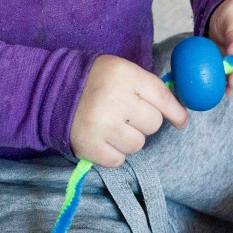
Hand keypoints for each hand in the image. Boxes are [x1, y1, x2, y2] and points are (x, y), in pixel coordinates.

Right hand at [71, 54, 187, 167]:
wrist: (51, 92)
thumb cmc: (94, 83)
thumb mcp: (121, 72)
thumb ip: (148, 88)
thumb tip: (179, 114)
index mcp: (124, 75)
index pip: (162, 98)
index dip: (175, 112)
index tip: (181, 122)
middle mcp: (114, 99)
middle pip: (153, 124)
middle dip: (143, 123)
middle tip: (124, 116)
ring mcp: (101, 125)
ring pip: (137, 144)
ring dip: (128, 140)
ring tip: (111, 127)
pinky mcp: (89, 146)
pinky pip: (118, 160)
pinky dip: (112, 154)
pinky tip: (102, 139)